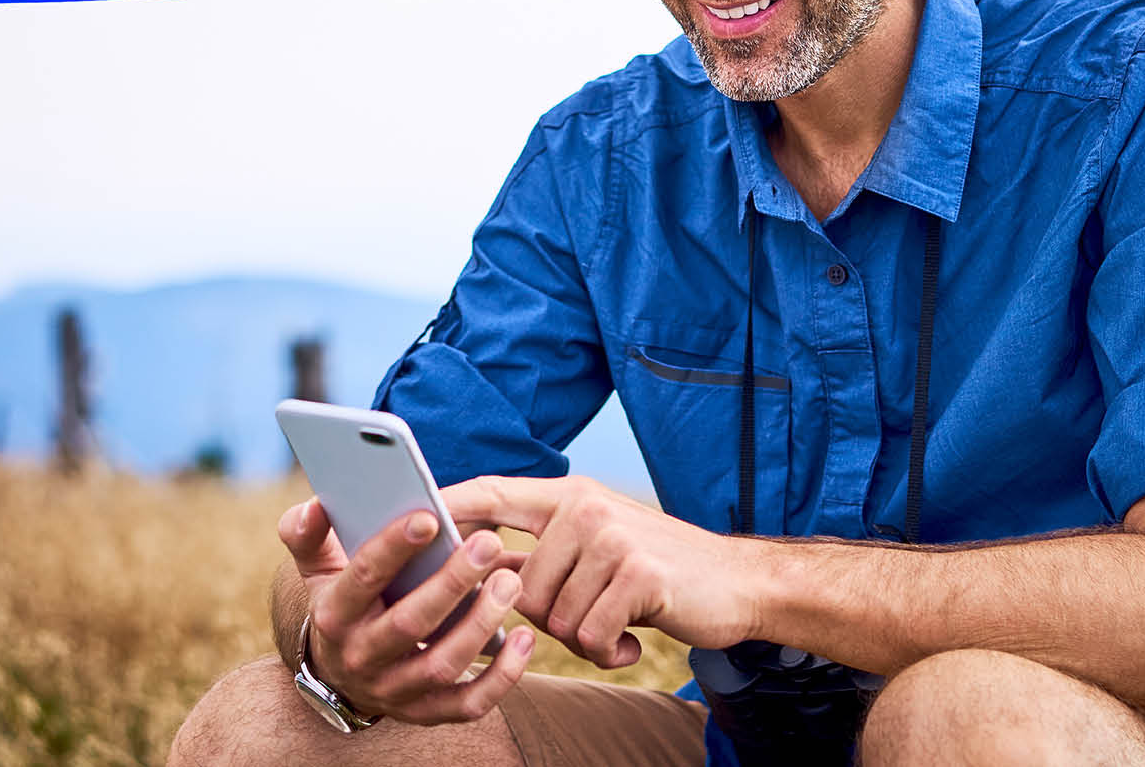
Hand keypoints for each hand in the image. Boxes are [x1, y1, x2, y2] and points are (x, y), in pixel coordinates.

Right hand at [276, 497, 536, 725]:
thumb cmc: (345, 601)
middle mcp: (360, 658)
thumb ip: (308, 534)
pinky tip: (526, 638)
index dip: (393, 547)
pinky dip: (502, 677)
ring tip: (510, 581)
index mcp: (334, 614)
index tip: (429, 517)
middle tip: (489, 542)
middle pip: (410, 624)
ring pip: (442, 665)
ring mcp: (394, 690)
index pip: (362, 578)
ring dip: (481, 624)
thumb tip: (315, 505)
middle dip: (451, 582)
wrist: (341, 673)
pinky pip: (468, 704)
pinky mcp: (426, 713)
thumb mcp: (319, 568)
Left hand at [442, 475, 765, 668]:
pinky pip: (589, 635)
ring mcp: (614, 538)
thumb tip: (474, 564)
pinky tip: (635, 635)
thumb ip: (540, 552)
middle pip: (519, 586)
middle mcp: (587, 508)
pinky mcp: (639, 574)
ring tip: (620, 619)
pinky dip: (609, 650)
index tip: (407, 508)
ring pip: (554, 617)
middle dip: (550, 617)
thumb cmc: (658, 572)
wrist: (737, 584)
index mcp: (571, 497)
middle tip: (595, 609)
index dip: (449, 503)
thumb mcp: (596, 548)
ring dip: (584, 635)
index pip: (494, 494)